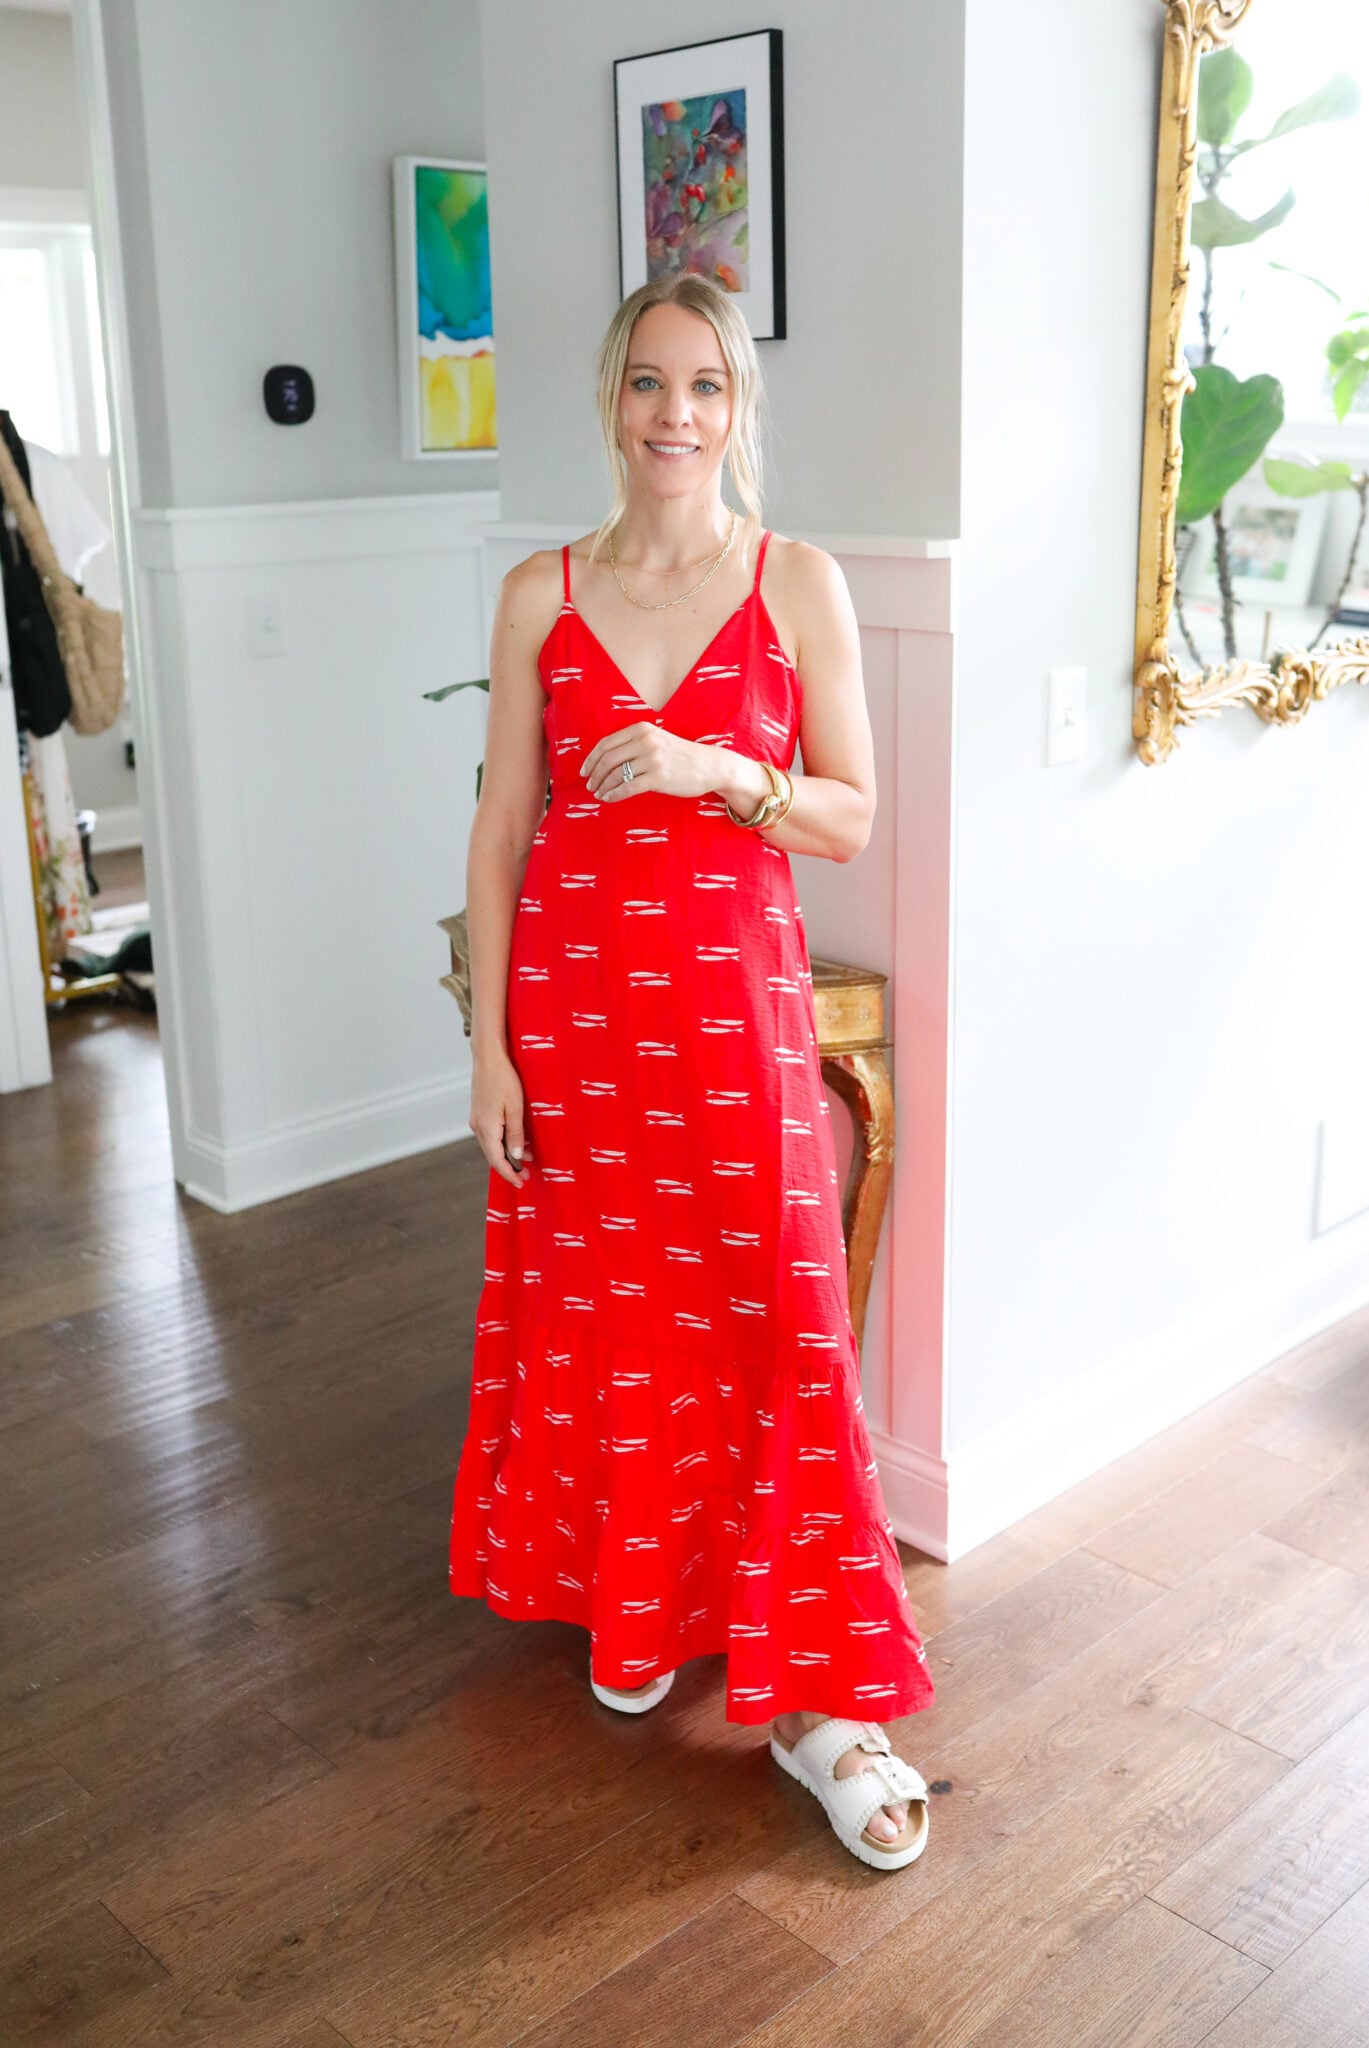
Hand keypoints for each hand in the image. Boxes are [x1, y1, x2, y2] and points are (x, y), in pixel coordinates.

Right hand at [470, 1047, 532, 1187]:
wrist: (488, 1058)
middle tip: (526, 1175)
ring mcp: (476, 1120)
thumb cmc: (504, 1079)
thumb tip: (516, 1157)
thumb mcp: (516, 1108)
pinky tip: (515, 1141)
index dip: (510, 1174)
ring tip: (527, 1158)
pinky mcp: (479, 1114)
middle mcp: (478, 1127)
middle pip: (492, 1156)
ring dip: (507, 1154)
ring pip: (491, 1146)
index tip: (521, 1183)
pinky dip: (502, 1143)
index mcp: (487, 1128)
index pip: (497, 1161)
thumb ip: (516, 1134)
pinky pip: (490, 1135)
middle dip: (509, 1167)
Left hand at [580, 724, 768, 813]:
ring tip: (599, 794)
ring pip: (616, 774)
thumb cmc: (680, 756)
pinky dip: (614, 794)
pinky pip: (628, 787)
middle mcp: (645, 741)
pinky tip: (609, 799)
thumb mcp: (656, 741)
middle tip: (589, 786)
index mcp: (641, 729)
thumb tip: (604, 760)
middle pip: (608, 759)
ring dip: (603, 786)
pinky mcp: (658, 777)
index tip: (584, 771)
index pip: (606, 743)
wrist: (709, 766)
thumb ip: (633, 745)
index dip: (591, 759)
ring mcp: (652, 759)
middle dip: (594, 775)